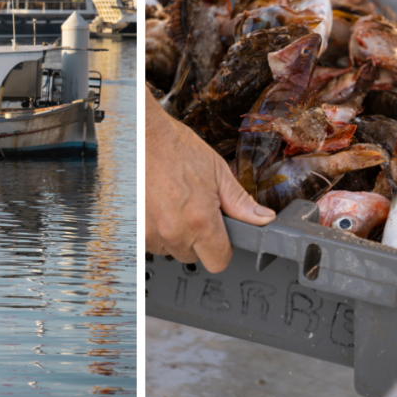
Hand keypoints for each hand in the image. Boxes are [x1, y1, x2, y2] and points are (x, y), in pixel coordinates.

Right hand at [146, 89, 275, 272]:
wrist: (141, 135)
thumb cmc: (175, 147)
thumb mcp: (217, 171)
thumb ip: (240, 202)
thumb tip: (263, 218)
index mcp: (200, 219)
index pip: (218, 261)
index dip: (222, 248)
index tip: (219, 235)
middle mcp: (173, 230)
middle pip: (193, 257)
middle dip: (197, 240)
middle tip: (193, 211)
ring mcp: (149, 231)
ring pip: (170, 250)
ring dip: (174, 235)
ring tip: (171, 204)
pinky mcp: (133, 228)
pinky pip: (149, 242)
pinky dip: (154, 229)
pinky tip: (156, 206)